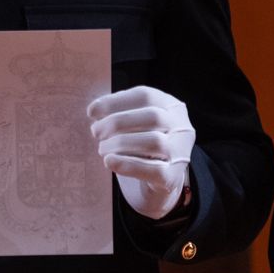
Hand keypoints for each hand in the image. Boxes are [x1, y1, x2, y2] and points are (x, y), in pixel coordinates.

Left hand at [86, 87, 195, 219]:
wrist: (162, 176)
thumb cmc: (143, 141)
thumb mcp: (136, 123)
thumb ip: (119, 113)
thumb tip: (95, 111)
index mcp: (172, 107)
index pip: (146, 96)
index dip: (116, 101)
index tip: (91, 111)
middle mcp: (182, 126)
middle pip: (152, 116)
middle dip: (117, 122)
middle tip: (95, 132)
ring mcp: (181, 152)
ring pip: (154, 142)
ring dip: (120, 143)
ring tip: (102, 148)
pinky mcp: (173, 175)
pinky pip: (154, 170)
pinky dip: (128, 164)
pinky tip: (109, 161)